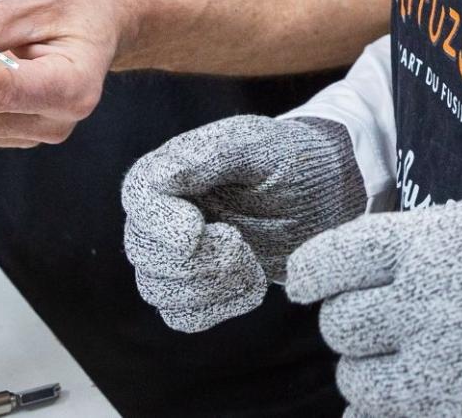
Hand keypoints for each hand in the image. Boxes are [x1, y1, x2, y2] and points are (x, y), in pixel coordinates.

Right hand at [121, 115, 366, 331]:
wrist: (322, 193)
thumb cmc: (290, 159)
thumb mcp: (260, 145)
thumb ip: (211, 155)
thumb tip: (160, 177)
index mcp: (174, 168)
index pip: (139, 196)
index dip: (160, 221)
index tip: (198, 230)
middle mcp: (166, 212)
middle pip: (142, 251)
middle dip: (192, 258)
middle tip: (239, 242)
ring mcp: (180, 253)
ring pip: (157, 289)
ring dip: (206, 285)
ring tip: (251, 262)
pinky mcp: (200, 286)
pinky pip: (182, 317)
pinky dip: (217, 308)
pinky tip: (252, 284)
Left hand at [285, 188, 461, 417]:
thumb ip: (436, 238)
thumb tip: (388, 260)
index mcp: (435, 248)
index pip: (333, 262)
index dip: (313, 275)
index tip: (312, 283)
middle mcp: (431, 311)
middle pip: (341, 328)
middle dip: (351, 321)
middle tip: (378, 316)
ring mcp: (450, 375)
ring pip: (358, 384)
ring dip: (371, 369)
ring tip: (407, 355)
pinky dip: (393, 410)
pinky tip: (421, 392)